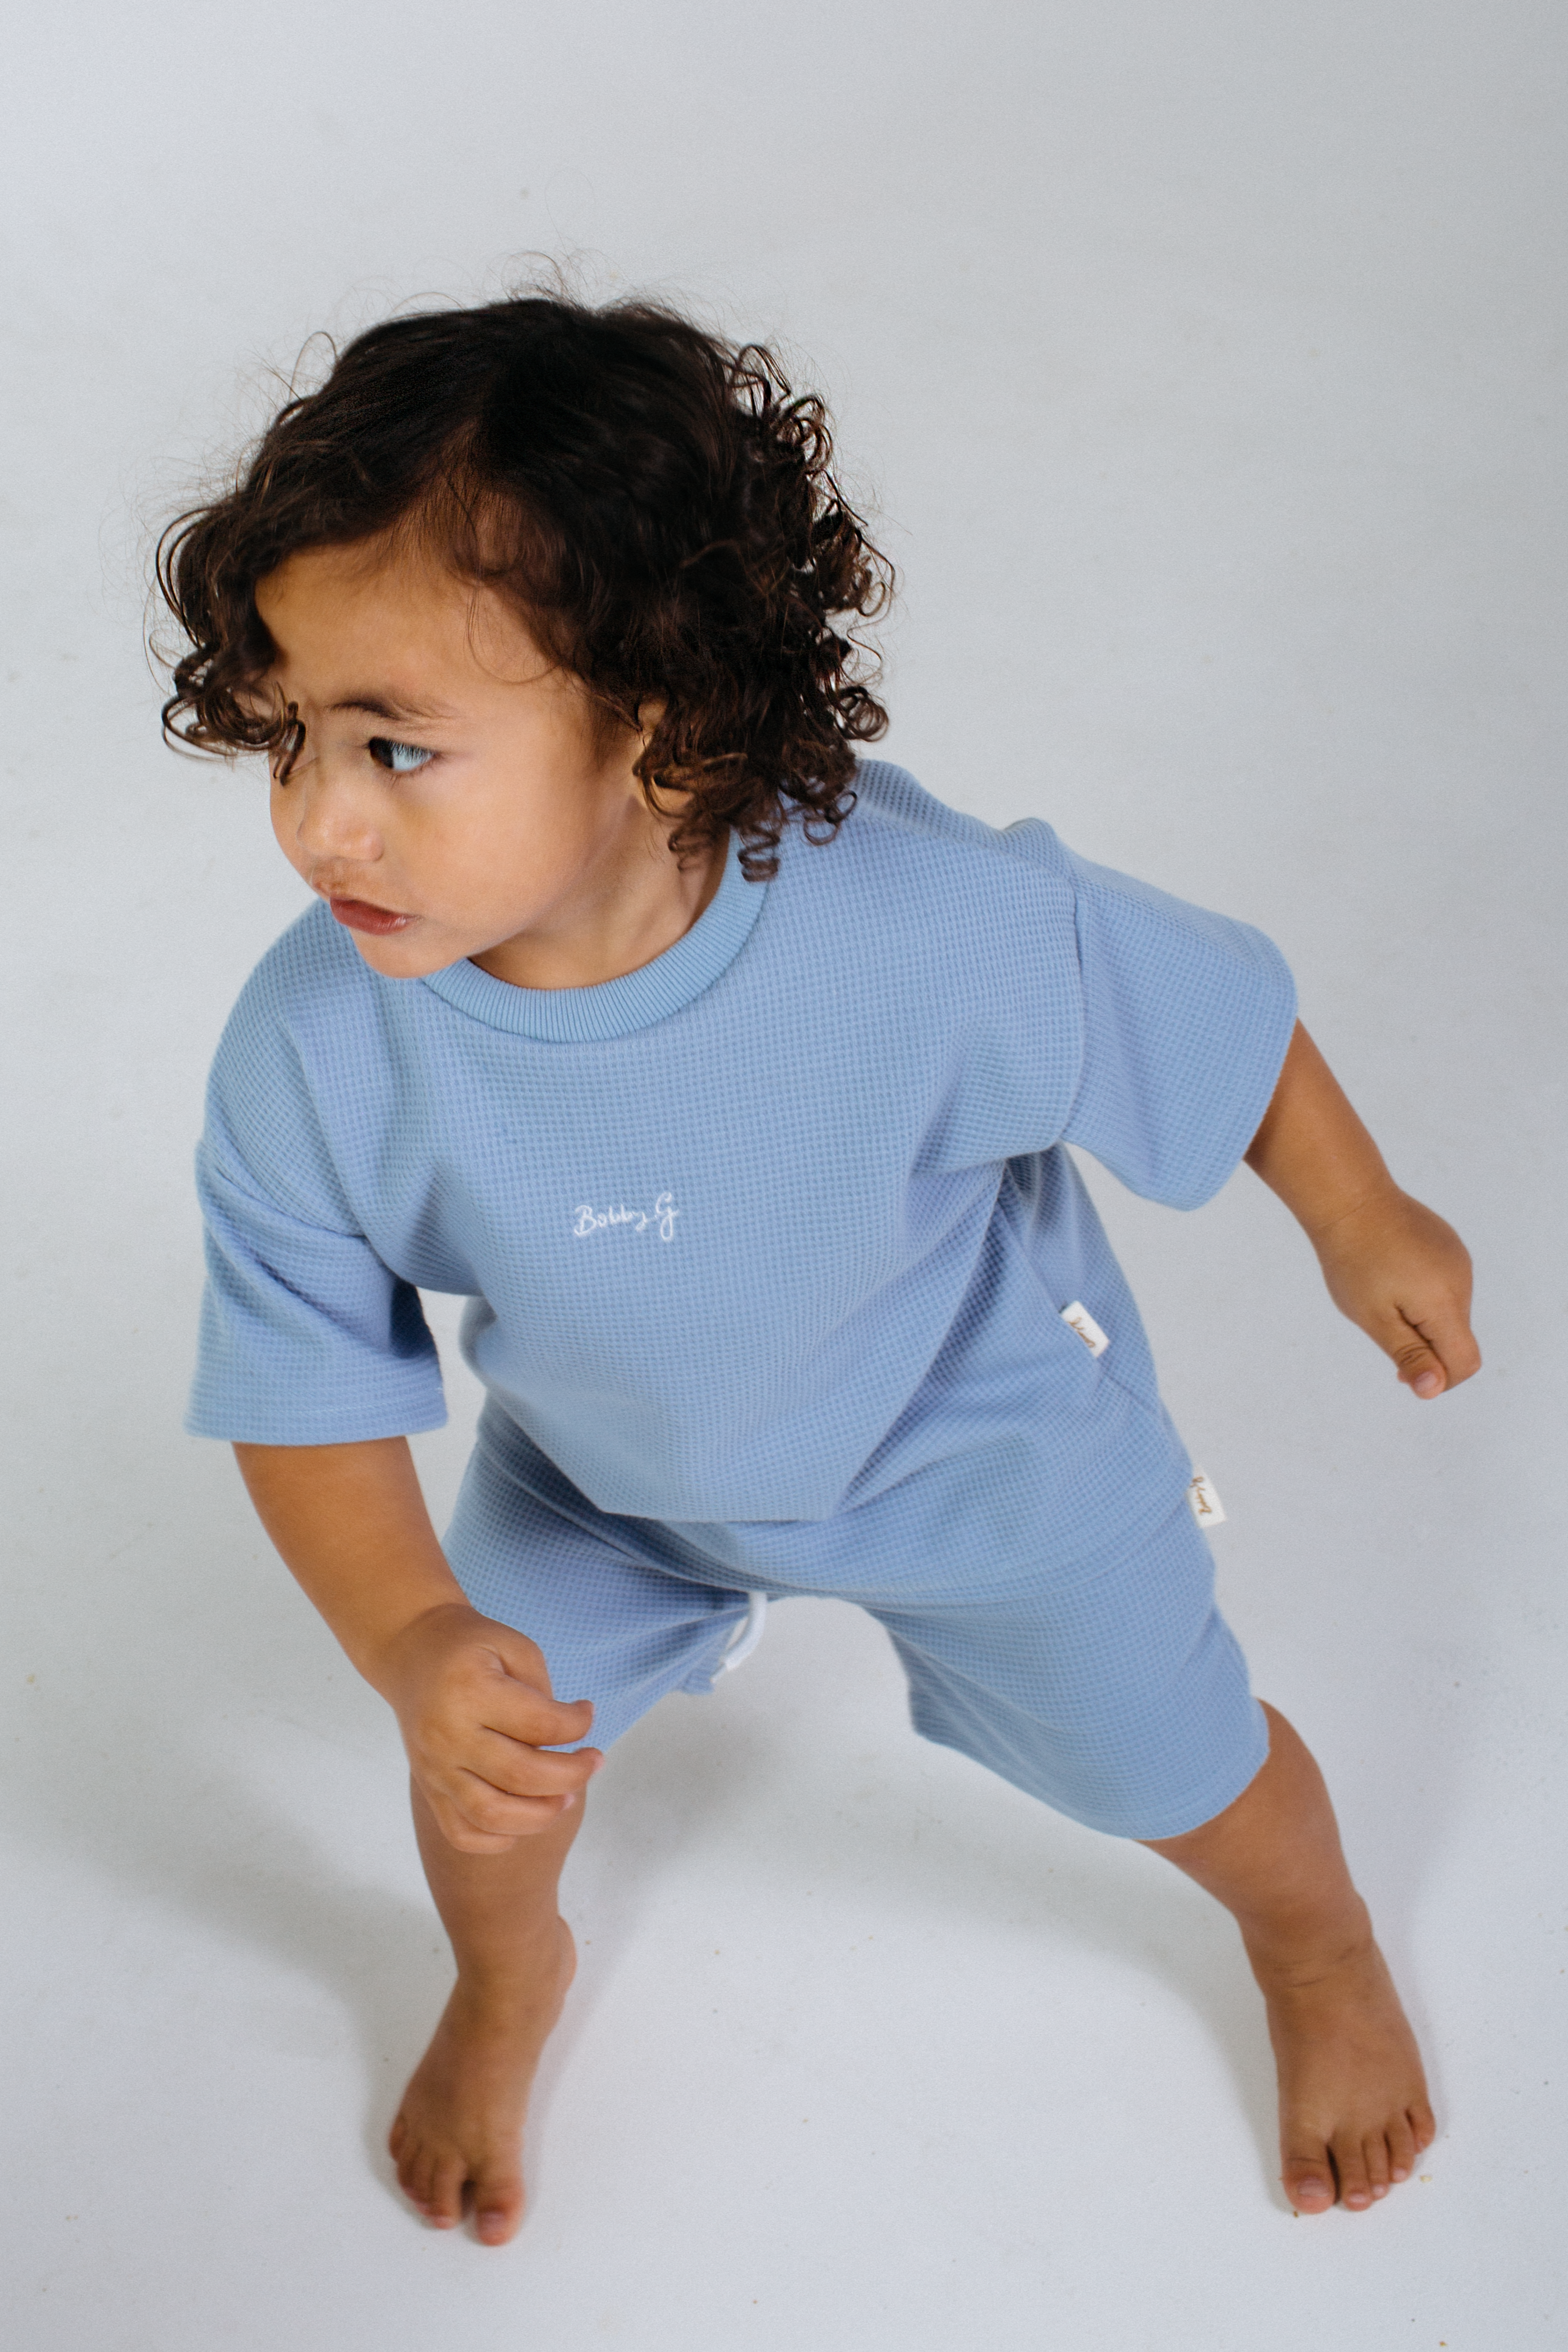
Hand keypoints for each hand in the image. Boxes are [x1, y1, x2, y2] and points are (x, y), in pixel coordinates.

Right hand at [372, 1601, 601, 1852]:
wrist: (412, 1653)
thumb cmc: (471, 1647)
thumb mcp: (514, 1646)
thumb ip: (542, 1692)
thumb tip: (565, 1741)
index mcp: (470, 1691)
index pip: (540, 1725)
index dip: (578, 1724)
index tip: (587, 1713)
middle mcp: (448, 1735)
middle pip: (521, 1776)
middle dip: (573, 1774)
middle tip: (594, 1761)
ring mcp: (435, 1768)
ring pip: (492, 1815)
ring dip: (541, 1815)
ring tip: (566, 1797)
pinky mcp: (429, 1788)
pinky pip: (462, 1833)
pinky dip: (498, 1838)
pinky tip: (525, 1818)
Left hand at [1310, 1185, 1480, 1398]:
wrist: (1351, 1199)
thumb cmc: (1354, 1261)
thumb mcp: (1374, 1318)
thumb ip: (1409, 1355)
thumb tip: (1434, 1390)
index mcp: (1445, 1302)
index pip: (1465, 1361)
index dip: (1439, 1379)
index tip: (1402, 1373)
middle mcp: (1462, 1280)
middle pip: (1456, 1337)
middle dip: (1424, 1346)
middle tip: (1380, 1327)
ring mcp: (1458, 1259)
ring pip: (1450, 1311)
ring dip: (1423, 1319)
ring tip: (1382, 1295)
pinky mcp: (1449, 1246)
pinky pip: (1445, 1285)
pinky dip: (1424, 1294)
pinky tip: (1392, 1276)